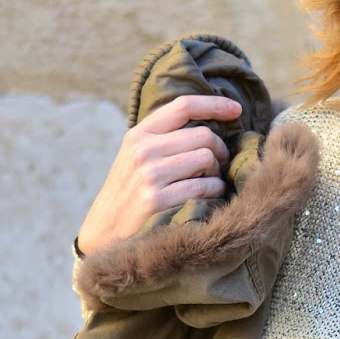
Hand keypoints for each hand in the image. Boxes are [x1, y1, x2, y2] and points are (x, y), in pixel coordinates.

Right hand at [77, 93, 243, 254]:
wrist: (103, 232)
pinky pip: (203, 186)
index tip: (236, 110)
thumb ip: (164, 139)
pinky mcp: (156, 200)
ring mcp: (149, 175)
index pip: (183, 106)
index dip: (214, 105)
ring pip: (206, 158)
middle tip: (218, 165)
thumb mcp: (135, 158)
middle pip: (203, 135)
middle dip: (220, 151)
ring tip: (210, 183)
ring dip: (216, 173)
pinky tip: (209, 197)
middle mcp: (143, 150)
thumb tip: (212, 125)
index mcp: (139, 135)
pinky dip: (214, 191)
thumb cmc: (129, 194)